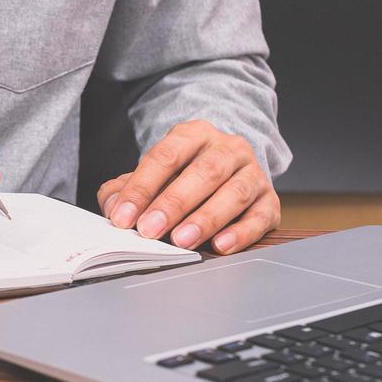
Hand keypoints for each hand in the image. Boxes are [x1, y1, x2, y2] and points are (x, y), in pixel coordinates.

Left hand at [98, 120, 279, 254]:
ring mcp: (252, 173)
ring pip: (234, 192)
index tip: (123, 216)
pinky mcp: (269, 200)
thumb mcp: (150, 175)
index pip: (165, 156)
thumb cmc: (181, 175)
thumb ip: (124, 189)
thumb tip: (113, 207)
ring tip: (182, 240)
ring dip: (206, 218)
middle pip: (203, 172)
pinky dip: (242, 232)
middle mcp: (228, 148)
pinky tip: (221, 246)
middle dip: (173, 203)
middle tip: (150, 229)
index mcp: (193, 135)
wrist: (226, 168)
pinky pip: (260, 216)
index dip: (142, 188)